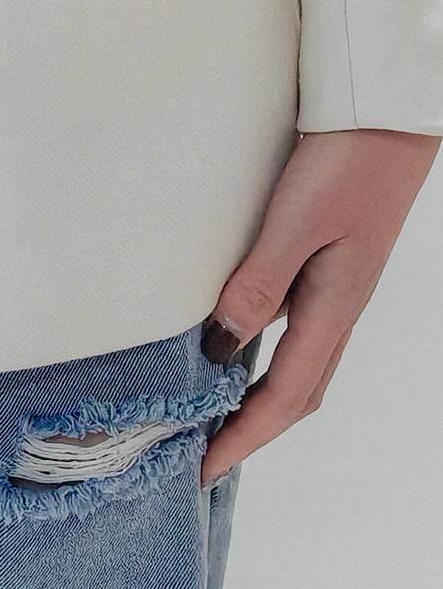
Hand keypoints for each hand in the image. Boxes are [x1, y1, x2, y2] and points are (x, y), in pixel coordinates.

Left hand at [198, 127, 439, 484]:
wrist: (387, 117)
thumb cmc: (348, 164)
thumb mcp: (296, 222)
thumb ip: (259, 282)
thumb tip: (219, 346)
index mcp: (334, 309)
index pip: (283, 398)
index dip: (243, 439)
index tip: (202, 471)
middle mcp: (338, 308)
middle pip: (295, 394)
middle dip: (252, 431)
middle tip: (201, 453)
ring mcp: (337, 288)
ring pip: (298, 364)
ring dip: (260, 397)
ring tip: (213, 412)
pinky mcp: (330, 262)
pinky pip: (296, 327)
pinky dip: (266, 353)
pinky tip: (238, 339)